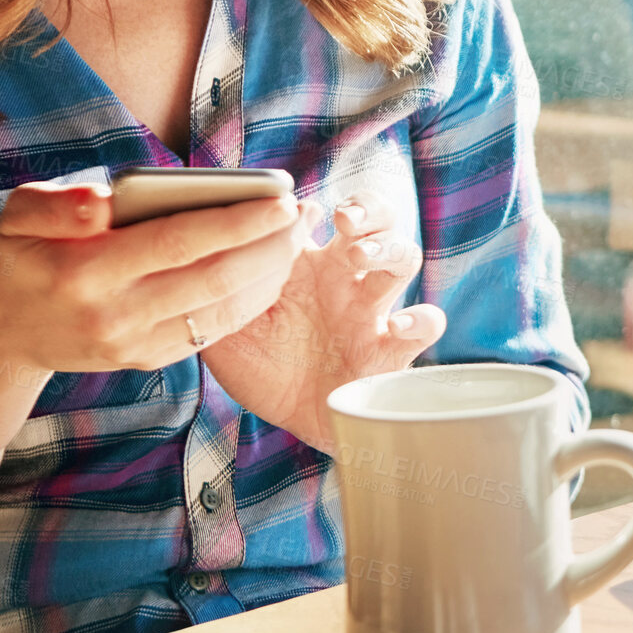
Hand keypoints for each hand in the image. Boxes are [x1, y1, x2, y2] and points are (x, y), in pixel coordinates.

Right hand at [0, 182, 312, 376]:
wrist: (3, 330)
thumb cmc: (22, 253)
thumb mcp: (20, 214)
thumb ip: (59, 205)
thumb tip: (102, 201)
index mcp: (86, 273)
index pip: (176, 243)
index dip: (233, 222)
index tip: (276, 199)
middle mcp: (114, 317)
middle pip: (210, 280)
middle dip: (266, 248)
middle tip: (302, 214)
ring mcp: (133, 346)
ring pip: (218, 312)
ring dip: (267, 277)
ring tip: (296, 238)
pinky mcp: (146, 360)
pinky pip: (210, 332)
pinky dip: (247, 303)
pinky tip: (270, 272)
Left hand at [198, 190, 447, 453]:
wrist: (291, 424)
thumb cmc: (262, 370)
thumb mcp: (226, 330)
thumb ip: (218, 294)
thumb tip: (205, 253)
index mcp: (305, 264)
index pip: (318, 215)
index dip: (309, 207)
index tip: (295, 214)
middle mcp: (344, 278)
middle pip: (377, 219)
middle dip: (367, 209)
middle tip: (344, 219)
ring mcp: (372, 310)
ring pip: (404, 256)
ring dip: (390, 248)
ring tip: (362, 259)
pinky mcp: (391, 348)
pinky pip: (427, 324)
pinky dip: (422, 320)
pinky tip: (398, 326)